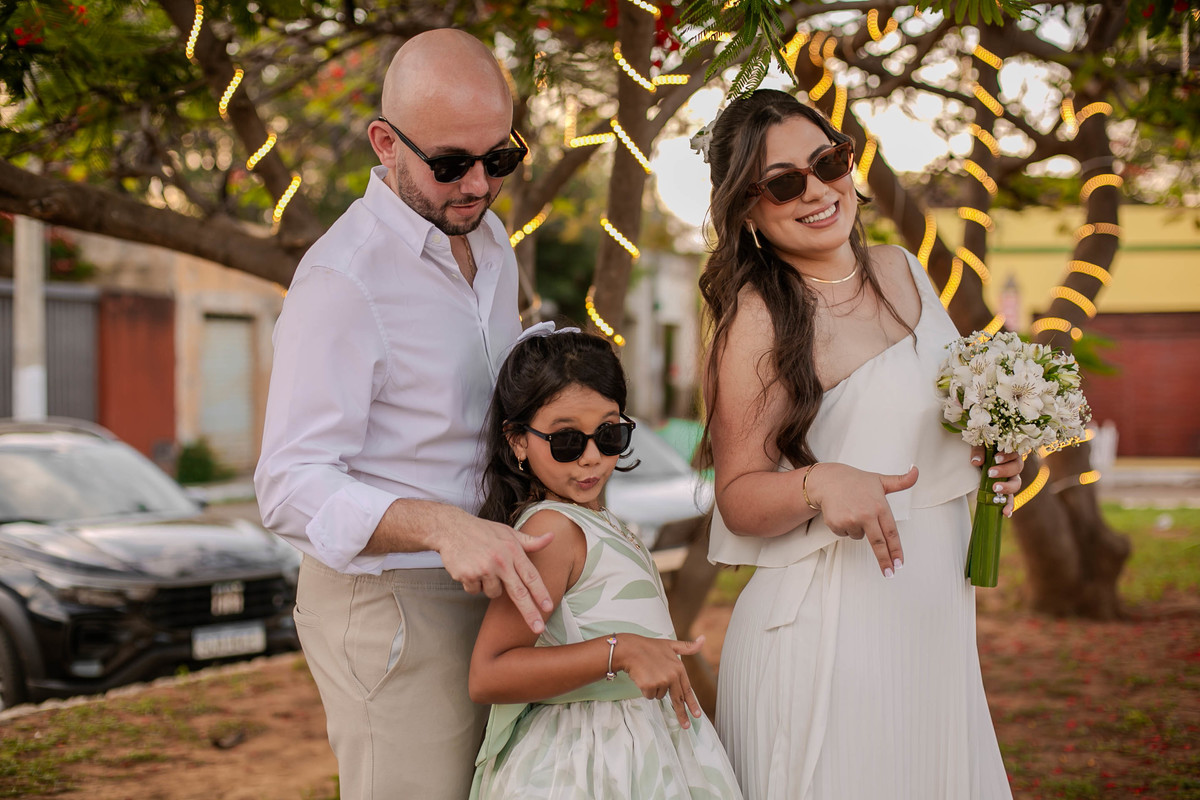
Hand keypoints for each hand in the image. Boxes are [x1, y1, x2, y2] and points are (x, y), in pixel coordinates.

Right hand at [439, 518, 555, 634]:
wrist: (451, 528)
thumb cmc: (483, 531)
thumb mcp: (508, 532)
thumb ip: (530, 541)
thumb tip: (552, 537)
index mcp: (513, 550)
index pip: (531, 576)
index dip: (540, 593)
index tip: (548, 607)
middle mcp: (500, 560)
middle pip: (518, 593)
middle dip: (529, 613)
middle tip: (538, 628)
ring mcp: (483, 569)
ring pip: (493, 593)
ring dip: (489, 586)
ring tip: (482, 566)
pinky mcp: (467, 575)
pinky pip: (475, 591)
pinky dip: (473, 584)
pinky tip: (469, 568)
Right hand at [611, 634, 704, 727]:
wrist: (630, 649)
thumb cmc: (649, 647)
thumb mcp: (670, 645)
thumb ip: (687, 647)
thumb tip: (704, 639)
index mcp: (679, 668)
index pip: (687, 689)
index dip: (692, 703)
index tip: (697, 715)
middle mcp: (672, 676)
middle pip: (678, 699)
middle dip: (681, 714)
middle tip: (685, 726)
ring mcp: (661, 681)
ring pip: (660, 696)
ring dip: (654, 688)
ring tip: (648, 674)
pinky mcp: (650, 686)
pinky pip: (649, 695)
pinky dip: (645, 689)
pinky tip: (642, 677)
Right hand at [806, 463, 917, 577]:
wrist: (828, 481)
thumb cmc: (856, 481)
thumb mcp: (880, 480)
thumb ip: (901, 481)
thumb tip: (916, 471)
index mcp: (879, 506)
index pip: (891, 532)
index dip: (896, 550)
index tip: (899, 563)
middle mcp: (866, 514)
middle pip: (878, 543)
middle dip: (885, 560)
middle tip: (889, 573)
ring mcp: (851, 520)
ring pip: (860, 536)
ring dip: (859, 529)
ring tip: (853, 511)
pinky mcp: (837, 524)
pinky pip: (846, 534)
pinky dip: (846, 528)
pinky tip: (843, 513)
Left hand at [970, 447, 1022, 517]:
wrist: (976, 459)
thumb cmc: (980, 449)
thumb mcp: (978, 445)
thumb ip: (978, 450)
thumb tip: (976, 462)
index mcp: (1009, 452)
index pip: (1014, 454)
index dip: (1007, 456)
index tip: (996, 459)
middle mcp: (1013, 466)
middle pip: (1017, 468)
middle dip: (1004, 471)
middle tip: (990, 473)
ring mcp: (1010, 479)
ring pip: (1015, 484)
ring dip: (1007, 487)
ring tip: (995, 489)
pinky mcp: (1004, 490)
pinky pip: (1010, 499)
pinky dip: (1009, 506)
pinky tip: (1006, 513)